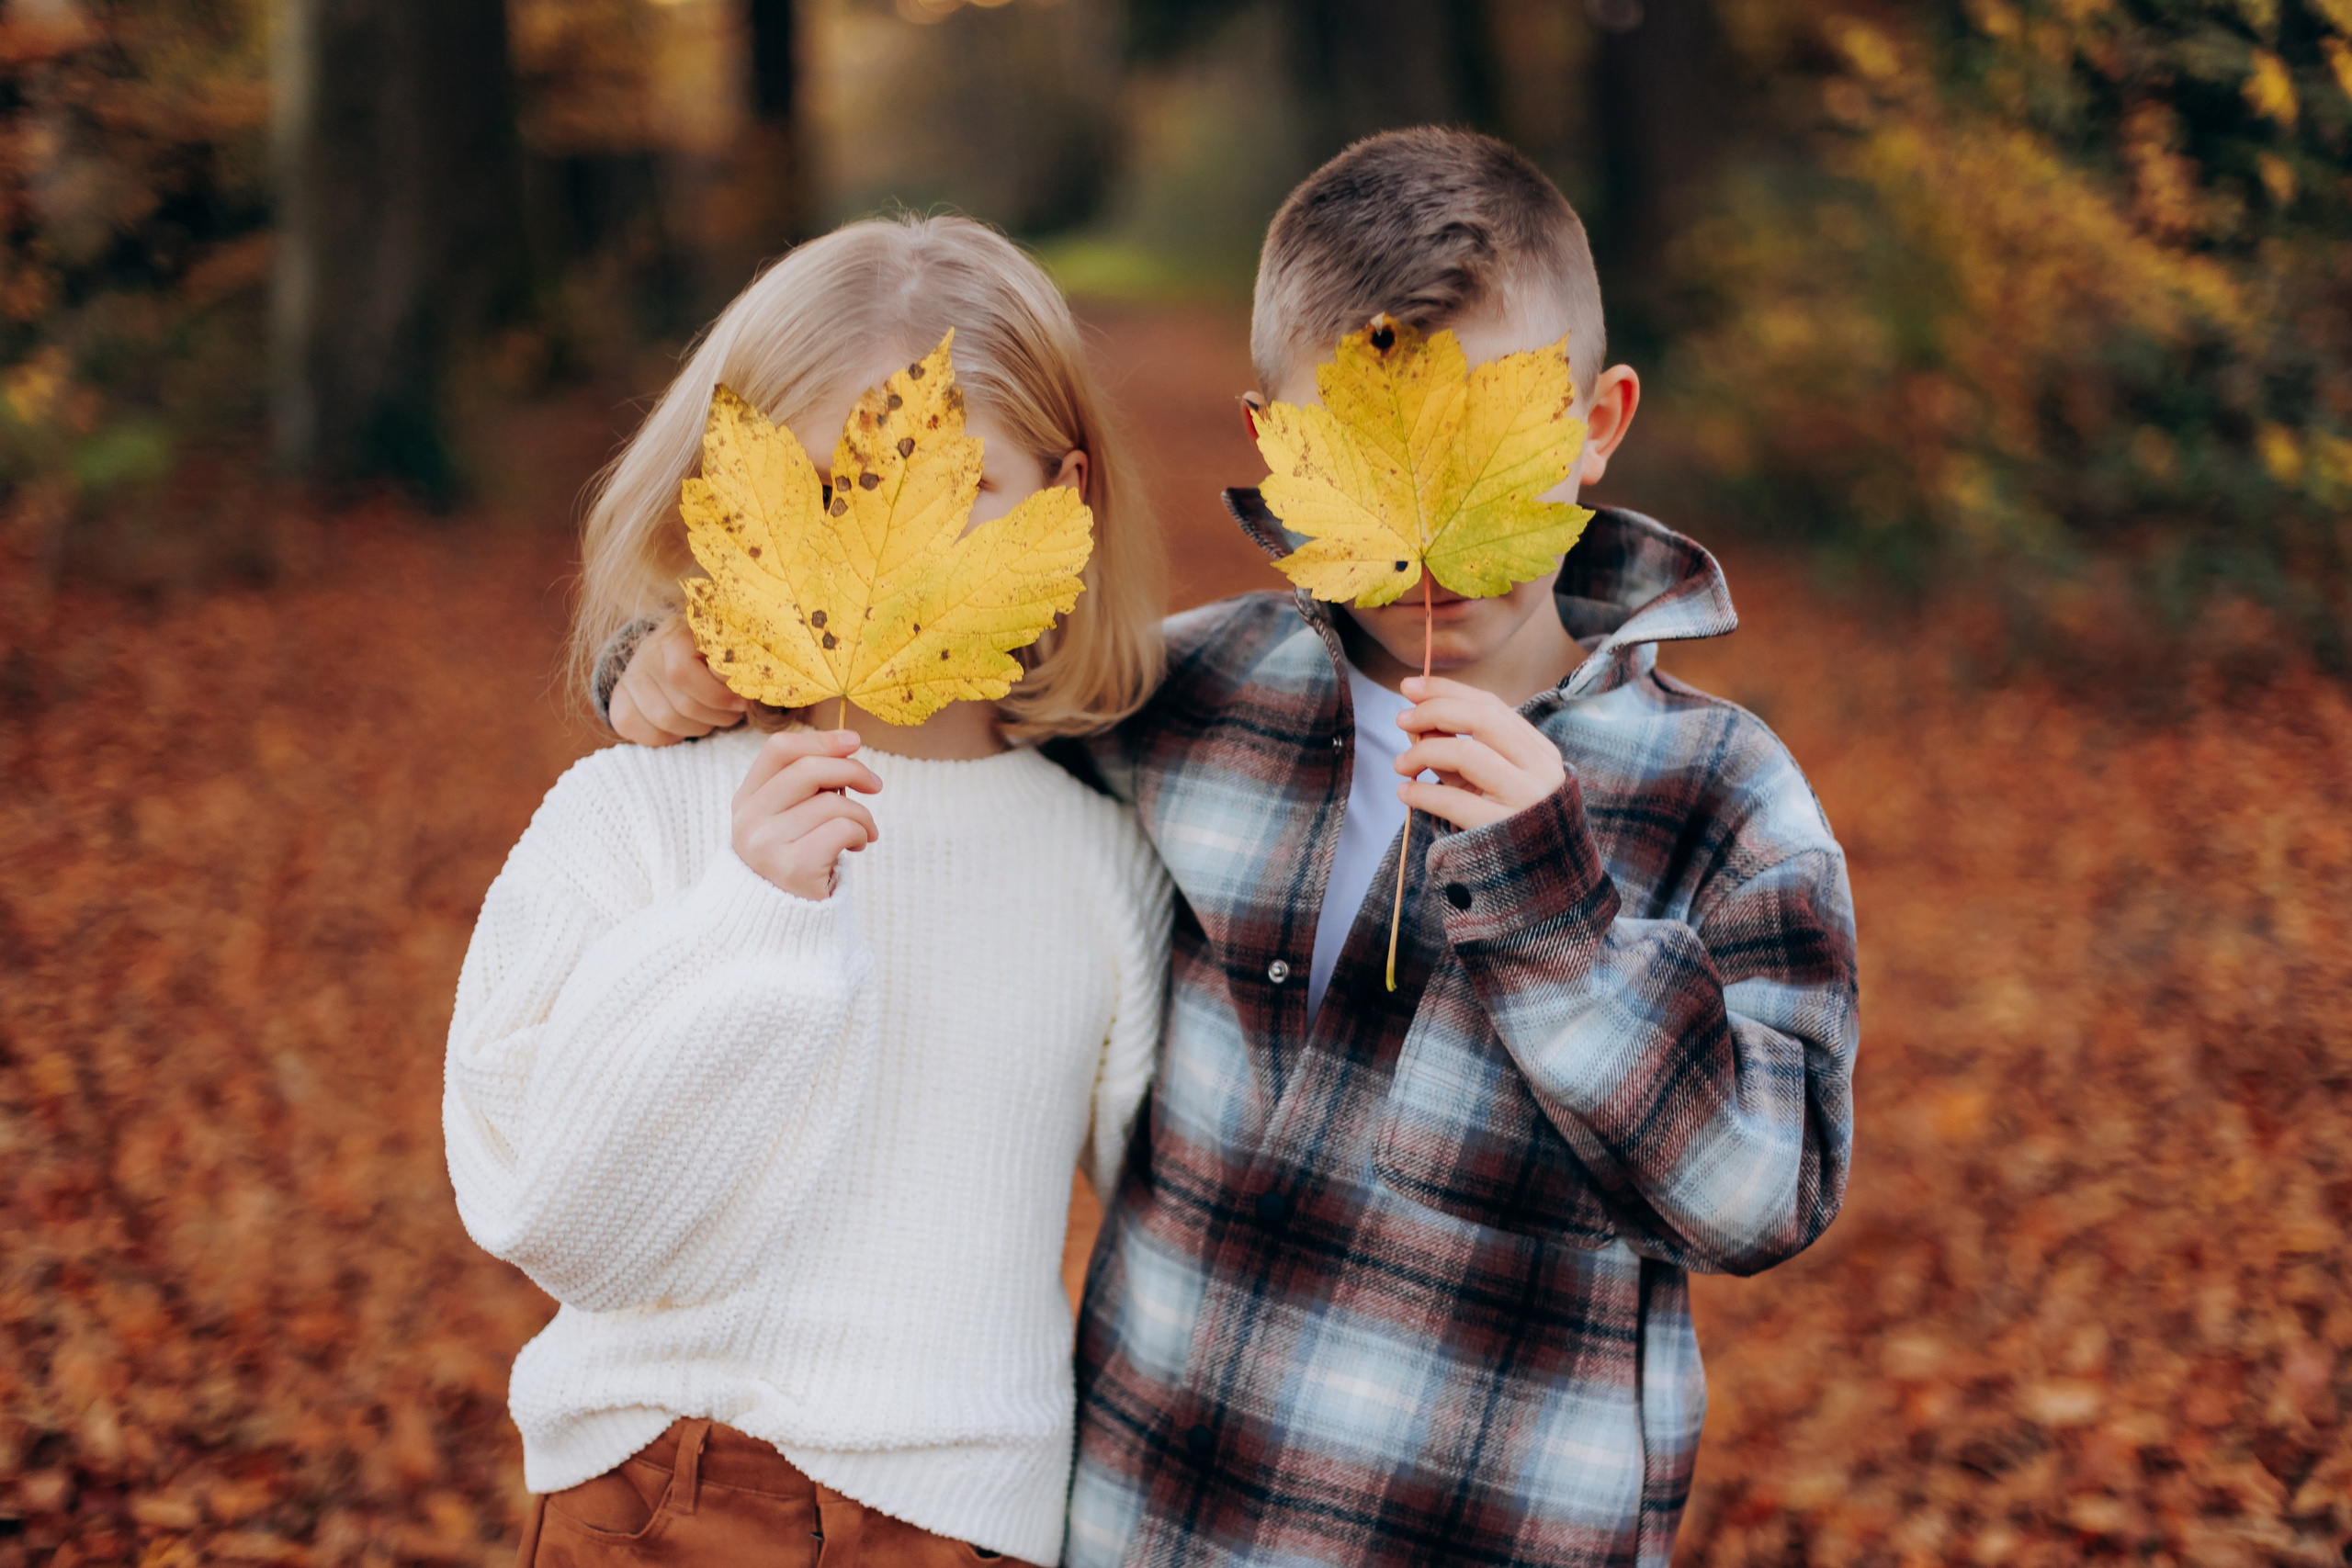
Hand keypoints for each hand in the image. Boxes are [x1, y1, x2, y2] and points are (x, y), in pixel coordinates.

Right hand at [611, 617, 750, 745]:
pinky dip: (665, 737)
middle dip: (717, 716)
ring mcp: (631, 675)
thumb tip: (738, 679)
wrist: (672, 652)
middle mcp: (649, 652)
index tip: (742, 702)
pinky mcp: (620, 698)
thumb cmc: (710, 653)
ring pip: (665, 719)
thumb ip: (733, 662)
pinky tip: (682, 728)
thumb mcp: (728, 651)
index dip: (718, 695)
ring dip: (697, 728)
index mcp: (676, 635)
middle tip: (733, 714)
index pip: (685, 673)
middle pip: (682, 703)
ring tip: (712, 720)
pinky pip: (637, 728)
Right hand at [732, 730, 881, 899]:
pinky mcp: (793, 868)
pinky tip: (856, 848)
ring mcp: (767, 845)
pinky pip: (842, 830)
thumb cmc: (798, 858)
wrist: (786, 921)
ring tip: (862, 833)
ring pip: (833, 803)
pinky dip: (860, 835)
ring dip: (862, 815)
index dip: (820, 740)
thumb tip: (849, 743)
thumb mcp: (791, 816)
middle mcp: (748, 820)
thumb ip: (808, 783)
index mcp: (745, 800)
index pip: (779, 750)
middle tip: (875, 785)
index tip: (854, 742)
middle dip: (852, 771)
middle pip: (809, 770)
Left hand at [1395, 676, 1567, 830]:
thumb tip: (1415, 721)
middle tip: (1401, 718)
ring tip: (1401, 764)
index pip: (1491, 705)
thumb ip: (1458, 750)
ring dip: (1424, 752)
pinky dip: (1422, 793)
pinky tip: (1405, 792)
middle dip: (1434, 711)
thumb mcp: (1490, 781)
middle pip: (1482, 719)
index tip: (1410, 687)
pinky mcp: (1502, 829)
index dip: (1447, 691)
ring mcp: (1525, 799)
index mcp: (1539, 751)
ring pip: (1467, 753)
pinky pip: (1454, 801)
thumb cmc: (1509, 822)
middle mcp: (1538, 769)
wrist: (1543, 878)